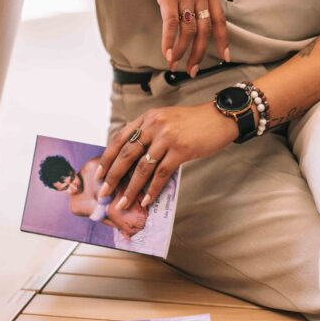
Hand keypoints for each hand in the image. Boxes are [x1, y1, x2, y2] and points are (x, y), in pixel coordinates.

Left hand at [97, 102, 238, 208]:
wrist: (219, 117)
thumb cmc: (194, 121)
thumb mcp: (166, 119)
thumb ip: (150, 132)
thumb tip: (133, 159)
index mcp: (148, 117)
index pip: (120, 138)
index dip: (107, 157)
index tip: (99, 173)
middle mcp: (154, 125)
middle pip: (126, 153)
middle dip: (113, 175)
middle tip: (104, 192)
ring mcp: (167, 137)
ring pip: (142, 167)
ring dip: (130, 188)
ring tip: (123, 202)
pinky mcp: (180, 150)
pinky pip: (161, 174)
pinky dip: (152, 189)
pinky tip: (146, 200)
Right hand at [133, 0, 229, 74]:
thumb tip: (193, 7)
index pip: (220, 19)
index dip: (223, 39)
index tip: (225, 56)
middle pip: (204, 30)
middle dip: (199, 53)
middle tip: (194, 70)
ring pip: (188, 31)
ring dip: (182, 51)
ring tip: (175, 65)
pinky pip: (171, 24)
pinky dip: (169, 41)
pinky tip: (166, 53)